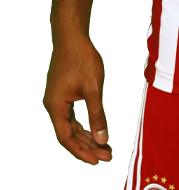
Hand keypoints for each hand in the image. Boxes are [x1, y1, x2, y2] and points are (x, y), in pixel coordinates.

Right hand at [44, 33, 111, 163]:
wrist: (72, 35)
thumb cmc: (82, 58)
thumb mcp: (93, 88)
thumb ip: (96, 115)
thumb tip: (101, 139)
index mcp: (56, 106)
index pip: (67, 138)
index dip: (82, 151)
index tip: (97, 160)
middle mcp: (54, 105)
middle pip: (70, 133)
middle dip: (88, 145)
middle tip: (106, 155)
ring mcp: (58, 99)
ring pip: (72, 124)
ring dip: (87, 135)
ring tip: (104, 146)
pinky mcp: (64, 93)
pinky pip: (73, 114)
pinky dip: (84, 123)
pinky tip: (95, 129)